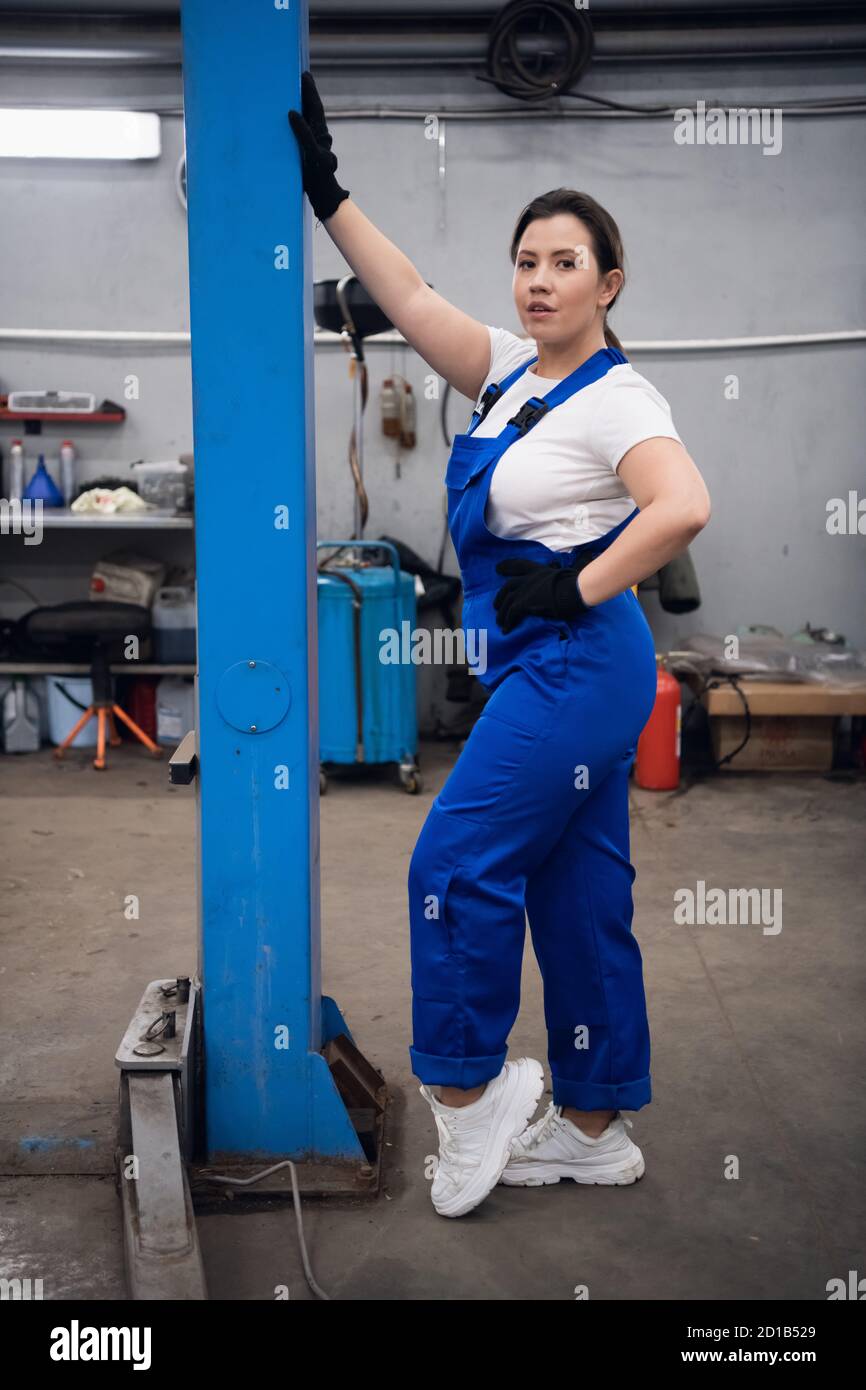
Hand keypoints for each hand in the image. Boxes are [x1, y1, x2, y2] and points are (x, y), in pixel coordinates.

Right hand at [288, 70, 349, 222]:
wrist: (323, 198)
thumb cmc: (321, 177)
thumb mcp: (312, 155)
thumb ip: (304, 134)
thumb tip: (292, 113)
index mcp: (320, 132)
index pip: (315, 106)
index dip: (309, 90)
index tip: (304, 74)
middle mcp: (317, 135)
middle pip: (310, 110)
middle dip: (303, 94)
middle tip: (294, 77)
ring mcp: (312, 143)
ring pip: (305, 120)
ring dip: (298, 106)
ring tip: (287, 93)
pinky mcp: (305, 152)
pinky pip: (298, 133)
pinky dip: (292, 123)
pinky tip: (283, 120)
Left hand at [493, 555, 593, 633]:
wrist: (576, 589)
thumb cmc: (577, 583)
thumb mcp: (566, 575)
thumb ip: (560, 578)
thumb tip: (567, 579)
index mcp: (539, 571)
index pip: (520, 565)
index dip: (508, 566)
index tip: (498, 568)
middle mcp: (529, 579)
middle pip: (508, 586)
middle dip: (500, 596)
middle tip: (496, 605)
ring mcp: (526, 590)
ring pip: (507, 601)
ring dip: (502, 613)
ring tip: (499, 622)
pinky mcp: (525, 603)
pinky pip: (511, 613)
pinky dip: (508, 621)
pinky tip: (506, 629)